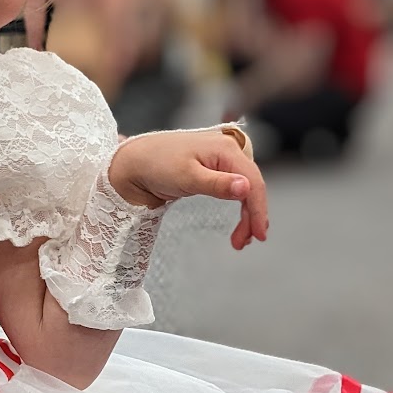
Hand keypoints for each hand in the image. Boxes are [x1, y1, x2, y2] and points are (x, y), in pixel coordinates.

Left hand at [109, 128, 268, 250]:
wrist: (132, 162)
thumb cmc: (155, 166)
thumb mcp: (187, 178)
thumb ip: (218, 184)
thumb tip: (246, 187)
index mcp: (225, 149)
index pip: (253, 182)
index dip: (259, 211)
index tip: (258, 235)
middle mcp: (228, 150)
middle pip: (252, 186)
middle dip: (252, 217)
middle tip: (244, 243)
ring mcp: (221, 158)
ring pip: (245, 189)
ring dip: (247, 214)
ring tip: (239, 239)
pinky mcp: (214, 168)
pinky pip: (234, 188)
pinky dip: (238, 206)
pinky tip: (238, 222)